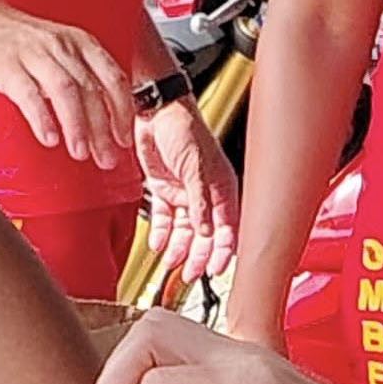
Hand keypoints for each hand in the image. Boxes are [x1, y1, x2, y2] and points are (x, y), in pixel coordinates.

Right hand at [0, 0, 133, 168]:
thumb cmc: (13, 38)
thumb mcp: (58, 49)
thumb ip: (79, 77)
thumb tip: (101, 117)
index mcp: (79, 43)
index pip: (113, 79)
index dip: (122, 112)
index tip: (124, 139)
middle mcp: (61, 47)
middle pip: (92, 91)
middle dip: (102, 130)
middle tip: (106, 158)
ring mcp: (34, 55)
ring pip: (66, 92)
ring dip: (77, 126)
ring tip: (80, 152)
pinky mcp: (7, 66)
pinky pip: (29, 94)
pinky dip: (42, 118)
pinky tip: (49, 138)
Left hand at [136, 100, 239, 283]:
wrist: (154, 108)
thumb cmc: (183, 127)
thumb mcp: (195, 167)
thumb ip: (200, 201)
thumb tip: (207, 232)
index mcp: (222, 188)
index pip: (228, 228)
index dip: (223, 251)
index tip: (216, 269)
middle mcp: (205, 194)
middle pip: (206, 235)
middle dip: (199, 256)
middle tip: (190, 274)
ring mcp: (184, 192)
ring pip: (185, 231)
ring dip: (179, 248)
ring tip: (170, 262)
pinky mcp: (164, 188)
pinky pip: (164, 218)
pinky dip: (161, 233)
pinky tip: (157, 244)